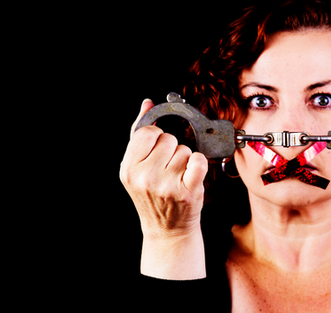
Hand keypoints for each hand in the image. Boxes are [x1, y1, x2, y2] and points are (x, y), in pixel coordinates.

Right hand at [120, 99, 208, 278]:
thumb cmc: (154, 196)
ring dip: (185, 159)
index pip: (147, 131)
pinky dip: (199, 164)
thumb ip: (140, 133)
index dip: (157, 137)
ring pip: (185, 149)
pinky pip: (198, 160)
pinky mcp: (187, 190)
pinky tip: (192, 175)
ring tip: (178, 176)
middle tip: (168, 168)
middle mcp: (144, 176)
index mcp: (129, 168)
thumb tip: (147, 103)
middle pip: (168, 139)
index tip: (158, 149)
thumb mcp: (138, 167)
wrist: (167, 229)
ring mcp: (166, 185)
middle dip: (172, 149)